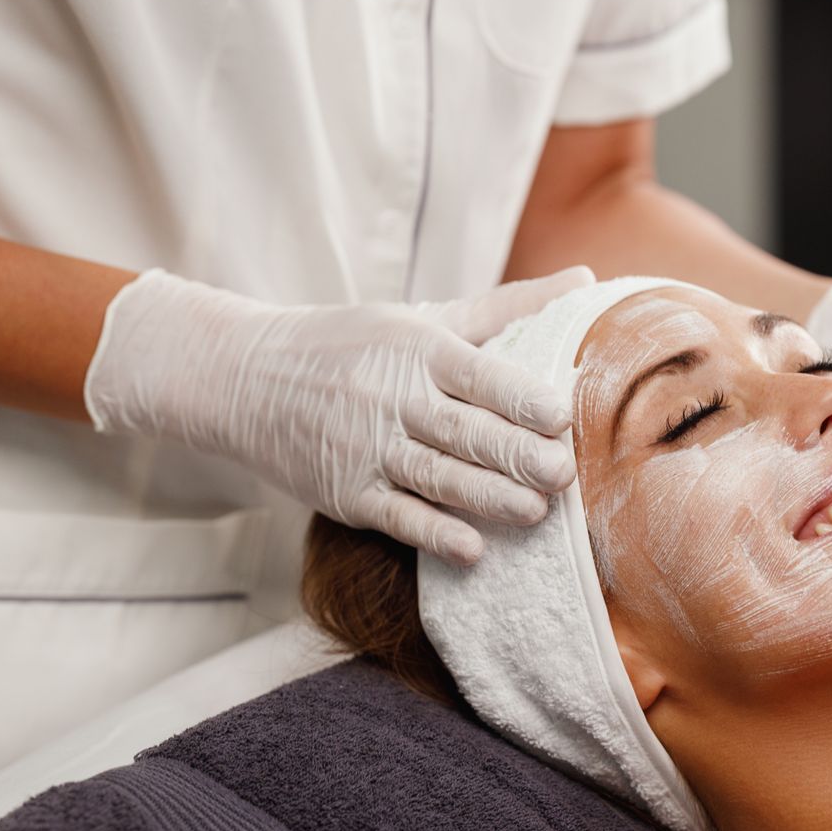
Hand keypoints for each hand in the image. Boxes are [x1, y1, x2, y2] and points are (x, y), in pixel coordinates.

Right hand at [85, 266, 593, 564]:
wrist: (246, 378)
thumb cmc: (353, 345)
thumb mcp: (424, 318)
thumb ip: (506, 309)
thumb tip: (585, 280)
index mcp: (419, 350)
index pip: (478, 375)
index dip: (521, 397)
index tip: (563, 416)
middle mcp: (394, 398)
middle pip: (465, 431)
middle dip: (517, 454)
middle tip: (564, 473)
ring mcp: (368, 449)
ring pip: (438, 477)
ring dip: (488, 497)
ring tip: (536, 512)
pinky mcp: (346, 492)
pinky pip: (397, 516)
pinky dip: (434, 534)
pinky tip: (472, 550)